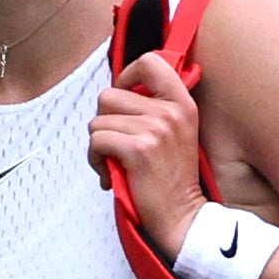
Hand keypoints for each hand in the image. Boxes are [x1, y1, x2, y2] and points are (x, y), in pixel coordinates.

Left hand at [90, 49, 209, 260]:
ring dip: (98, 145)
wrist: (181, 215)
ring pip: (98, 121)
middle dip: (105, 121)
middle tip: (116, 144)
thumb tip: (120, 89)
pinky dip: (95, 159)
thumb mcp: (176, 132)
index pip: (150, 62)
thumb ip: (156, 106)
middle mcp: (170, 111)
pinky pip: (97, 140)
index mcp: (182, 102)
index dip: (126, 76)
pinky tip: (110, 173)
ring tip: (114, 163)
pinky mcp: (137, 151)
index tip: (125, 97)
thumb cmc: (171, 177)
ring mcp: (155, 130)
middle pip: (109, 95)